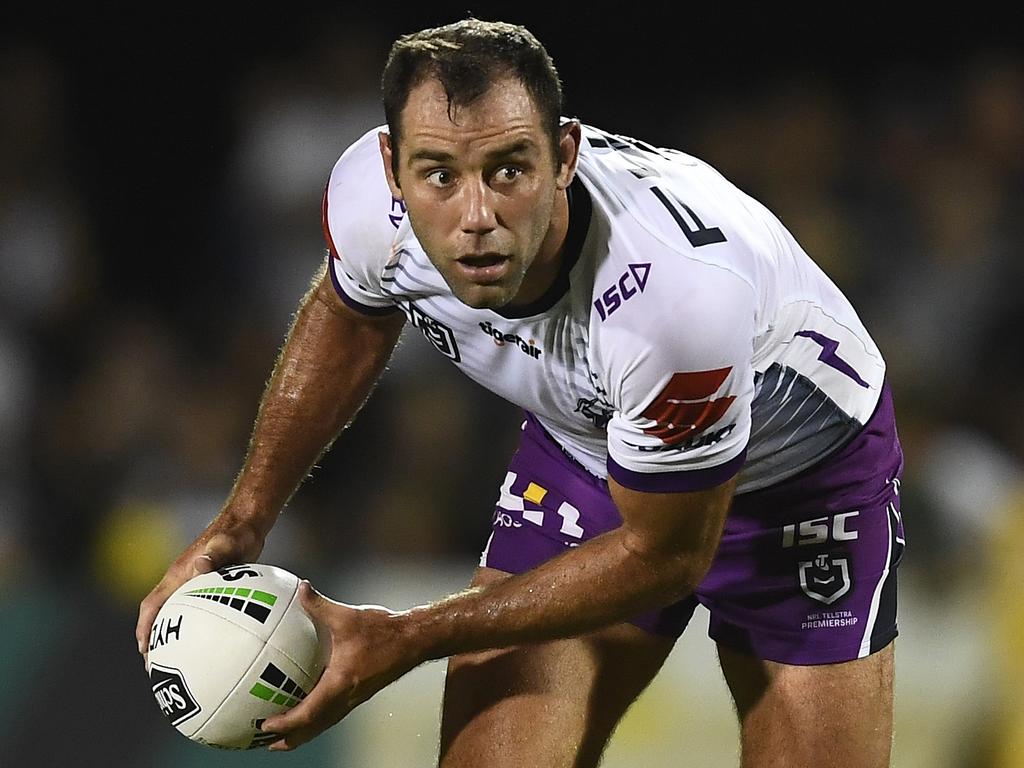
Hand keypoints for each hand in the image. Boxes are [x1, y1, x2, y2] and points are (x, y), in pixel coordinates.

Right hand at [136, 519, 263, 655]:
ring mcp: (193, 583)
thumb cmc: (238, 532)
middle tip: (157, 667)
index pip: (152, 604)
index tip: (143, 650)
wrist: (247, 523)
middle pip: (159, 614)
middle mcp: (181, 580)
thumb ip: (216, 554)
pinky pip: (197, 611)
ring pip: (176, 614)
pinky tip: (210, 644)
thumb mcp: (229, 543)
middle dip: (154, 640)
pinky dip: (195, 629)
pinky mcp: (208, 585)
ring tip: (180, 664)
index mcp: (179, 573)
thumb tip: (201, 566)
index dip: (145, 627)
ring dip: (173, 636)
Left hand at [261, 581, 420, 750]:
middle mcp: (347, 697)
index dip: (286, 723)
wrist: (413, 640)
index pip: (309, 712)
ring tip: (282, 736)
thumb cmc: (385, 631)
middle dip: (289, 740)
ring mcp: (354, 698)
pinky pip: (332, 714)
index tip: (266, 725)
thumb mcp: (347, 616)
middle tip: (266, 743)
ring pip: (324, 724)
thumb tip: (302, 590)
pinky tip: (309, 708)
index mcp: (341, 683)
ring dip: (302, 733)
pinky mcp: (359, 694)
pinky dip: (316, 719)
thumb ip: (320, 605)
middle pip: (314, 728)